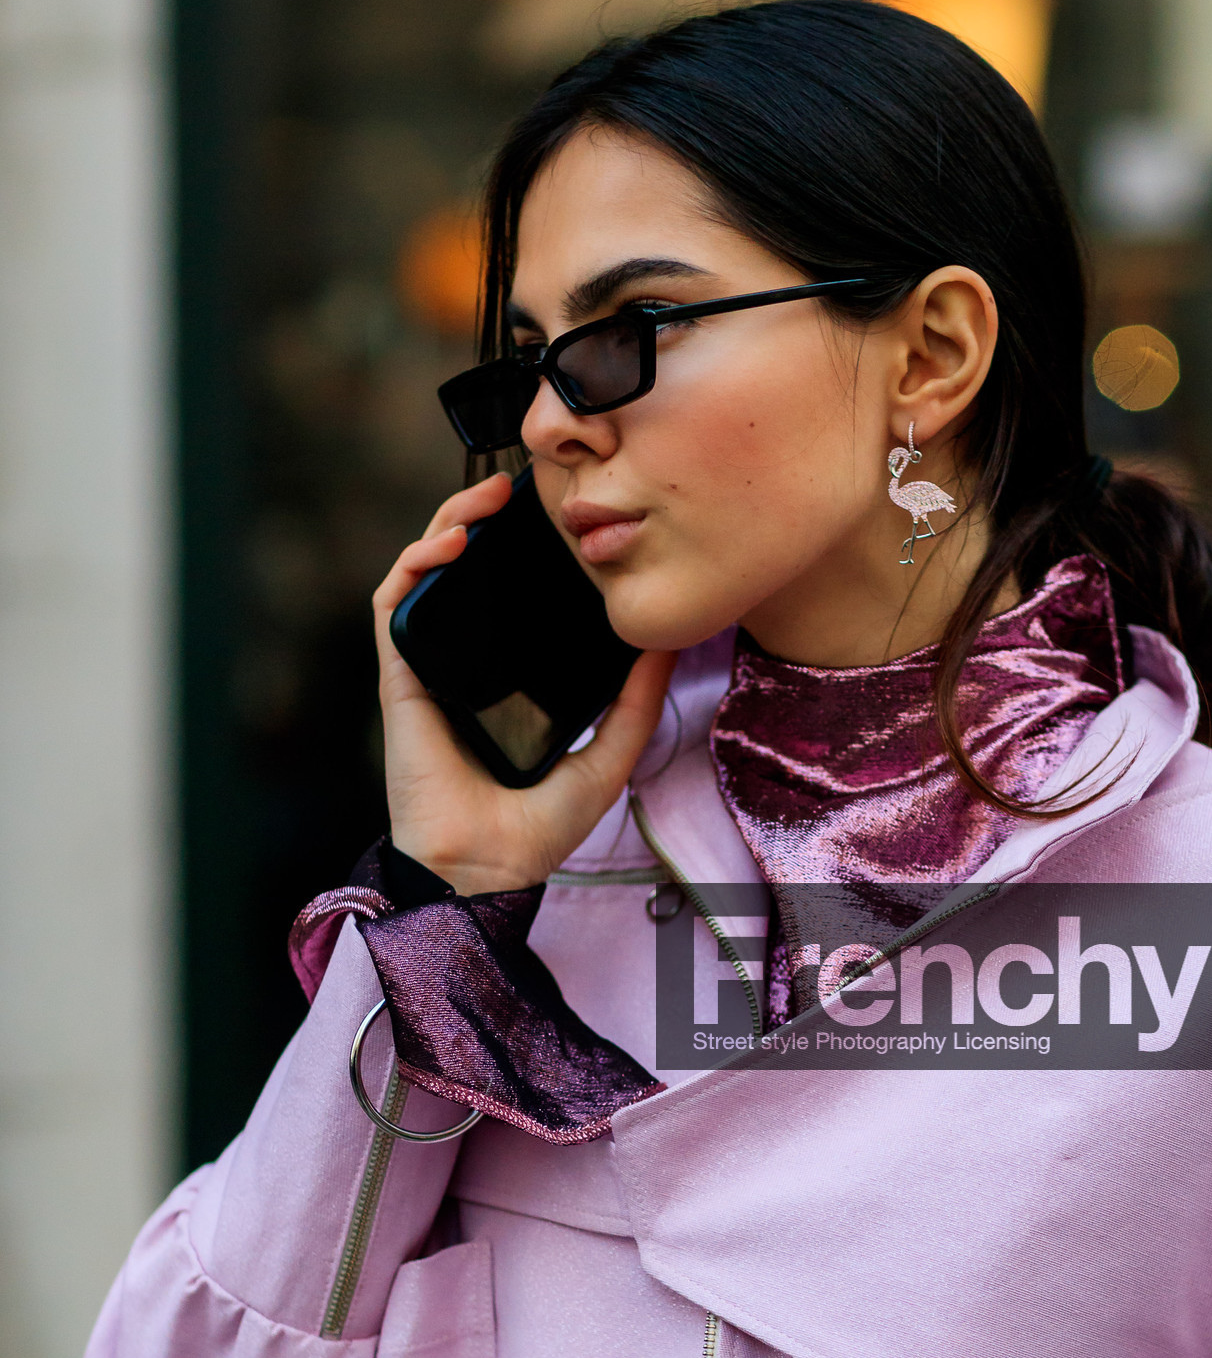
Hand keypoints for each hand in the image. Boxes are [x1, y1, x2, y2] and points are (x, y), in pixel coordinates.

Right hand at [372, 471, 675, 895]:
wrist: (485, 867)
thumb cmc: (537, 829)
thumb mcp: (608, 754)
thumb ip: (637, 701)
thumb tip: (671, 641)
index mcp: (507, 680)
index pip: (509, 600)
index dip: (526, 554)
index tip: (560, 521)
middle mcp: (464, 667)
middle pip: (467, 574)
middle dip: (487, 521)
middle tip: (523, 489)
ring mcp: (429, 669)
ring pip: (426, 574)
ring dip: (448, 523)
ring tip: (486, 496)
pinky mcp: (400, 677)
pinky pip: (395, 604)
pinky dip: (415, 562)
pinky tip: (450, 542)